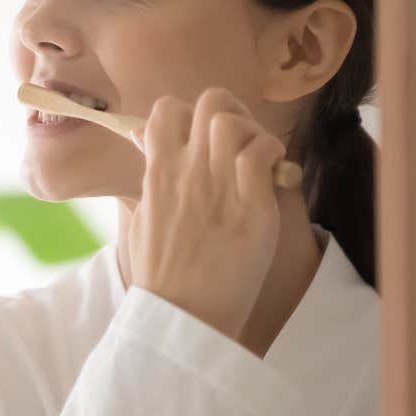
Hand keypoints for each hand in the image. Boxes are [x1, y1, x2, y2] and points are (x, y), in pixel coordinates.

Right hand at [127, 88, 286, 347]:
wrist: (181, 314)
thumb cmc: (161, 273)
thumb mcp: (141, 217)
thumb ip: (149, 177)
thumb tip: (143, 143)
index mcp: (156, 172)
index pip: (166, 108)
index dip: (190, 113)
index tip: (201, 137)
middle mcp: (185, 171)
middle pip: (210, 102)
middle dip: (230, 113)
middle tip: (239, 143)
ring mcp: (217, 186)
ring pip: (234, 121)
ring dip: (254, 132)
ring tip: (259, 159)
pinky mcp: (251, 207)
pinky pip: (263, 152)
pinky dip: (274, 153)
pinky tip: (275, 175)